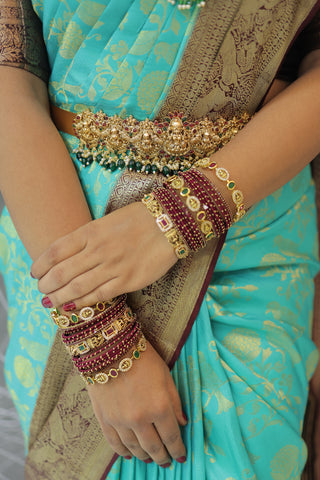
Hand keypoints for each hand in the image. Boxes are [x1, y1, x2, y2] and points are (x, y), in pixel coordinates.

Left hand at [31, 202, 176, 308]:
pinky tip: (71, 306)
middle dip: (47, 284)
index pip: (55, 251)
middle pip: (61, 272)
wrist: (169, 223)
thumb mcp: (107, 221)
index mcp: (91, 231)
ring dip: (58, 297)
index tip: (35, 272)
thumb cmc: (138, 219)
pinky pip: (98, 296)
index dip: (40, 265)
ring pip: (76, 287)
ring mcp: (113, 267)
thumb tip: (67, 255)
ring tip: (50, 301)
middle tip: (42, 289)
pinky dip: (82, 303)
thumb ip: (87, 237)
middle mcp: (98, 250)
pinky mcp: (127, 281)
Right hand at [87, 341, 186, 465]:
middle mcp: (140, 419)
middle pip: (153, 447)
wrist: (110, 348)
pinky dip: (124, 453)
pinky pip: (115, 444)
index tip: (182, 457)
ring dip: (145, 456)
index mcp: (159, 407)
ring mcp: (120, 421)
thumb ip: (175, 401)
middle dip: (163, 457)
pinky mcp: (104, 419)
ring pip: (134, 448)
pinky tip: (130, 455)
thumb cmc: (143, 358)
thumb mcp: (166, 376)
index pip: (171, 437)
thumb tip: (183, 423)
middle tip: (167, 462)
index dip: (178, 449)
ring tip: (151, 459)